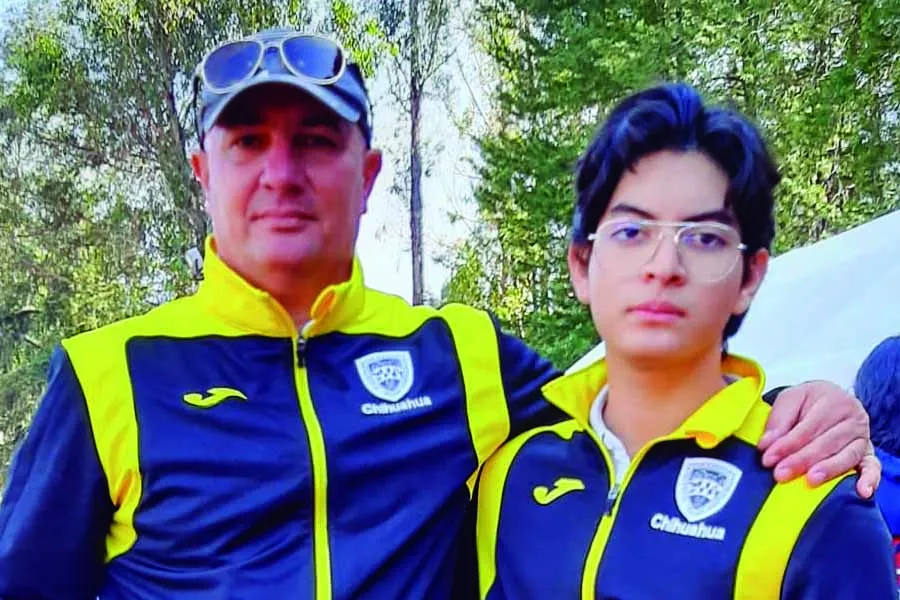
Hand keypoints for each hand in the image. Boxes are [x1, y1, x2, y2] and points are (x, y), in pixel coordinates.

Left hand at [758, 380, 878, 497]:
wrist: (830, 400)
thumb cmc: (808, 402)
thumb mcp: (790, 399)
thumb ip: (778, 421)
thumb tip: (766, 444)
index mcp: (833, 401)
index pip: (808, 427)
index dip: (787, 444)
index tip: (768, 459)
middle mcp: (853, 418)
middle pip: (827, 442)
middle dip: (801, 460)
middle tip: (781, 474)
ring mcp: (863, 437)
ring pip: (847, 456)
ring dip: (828, 470)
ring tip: (810, 481)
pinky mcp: (869, 454)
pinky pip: (873, 468)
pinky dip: (870, 480)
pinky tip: (862, 492)